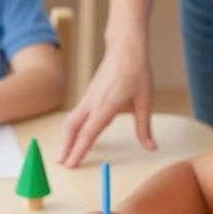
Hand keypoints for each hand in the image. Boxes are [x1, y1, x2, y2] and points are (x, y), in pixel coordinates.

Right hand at [59, 44, 155, 166]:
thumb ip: (144, 127)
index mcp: (107, 105)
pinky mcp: (88, 95)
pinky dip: (71, 128)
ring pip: (71, 121)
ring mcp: (88, 98)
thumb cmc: (137, 72)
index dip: (79, 149)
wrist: (126, 49)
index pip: (89, 132)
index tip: (72, 163)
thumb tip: (151, 147)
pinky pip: (76, 115)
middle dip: (65, 146)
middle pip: (72, 127)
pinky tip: (73, 137)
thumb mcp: (145, 101)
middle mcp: (93, 102)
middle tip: (61, 164)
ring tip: (63, 154)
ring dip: (65, 138)